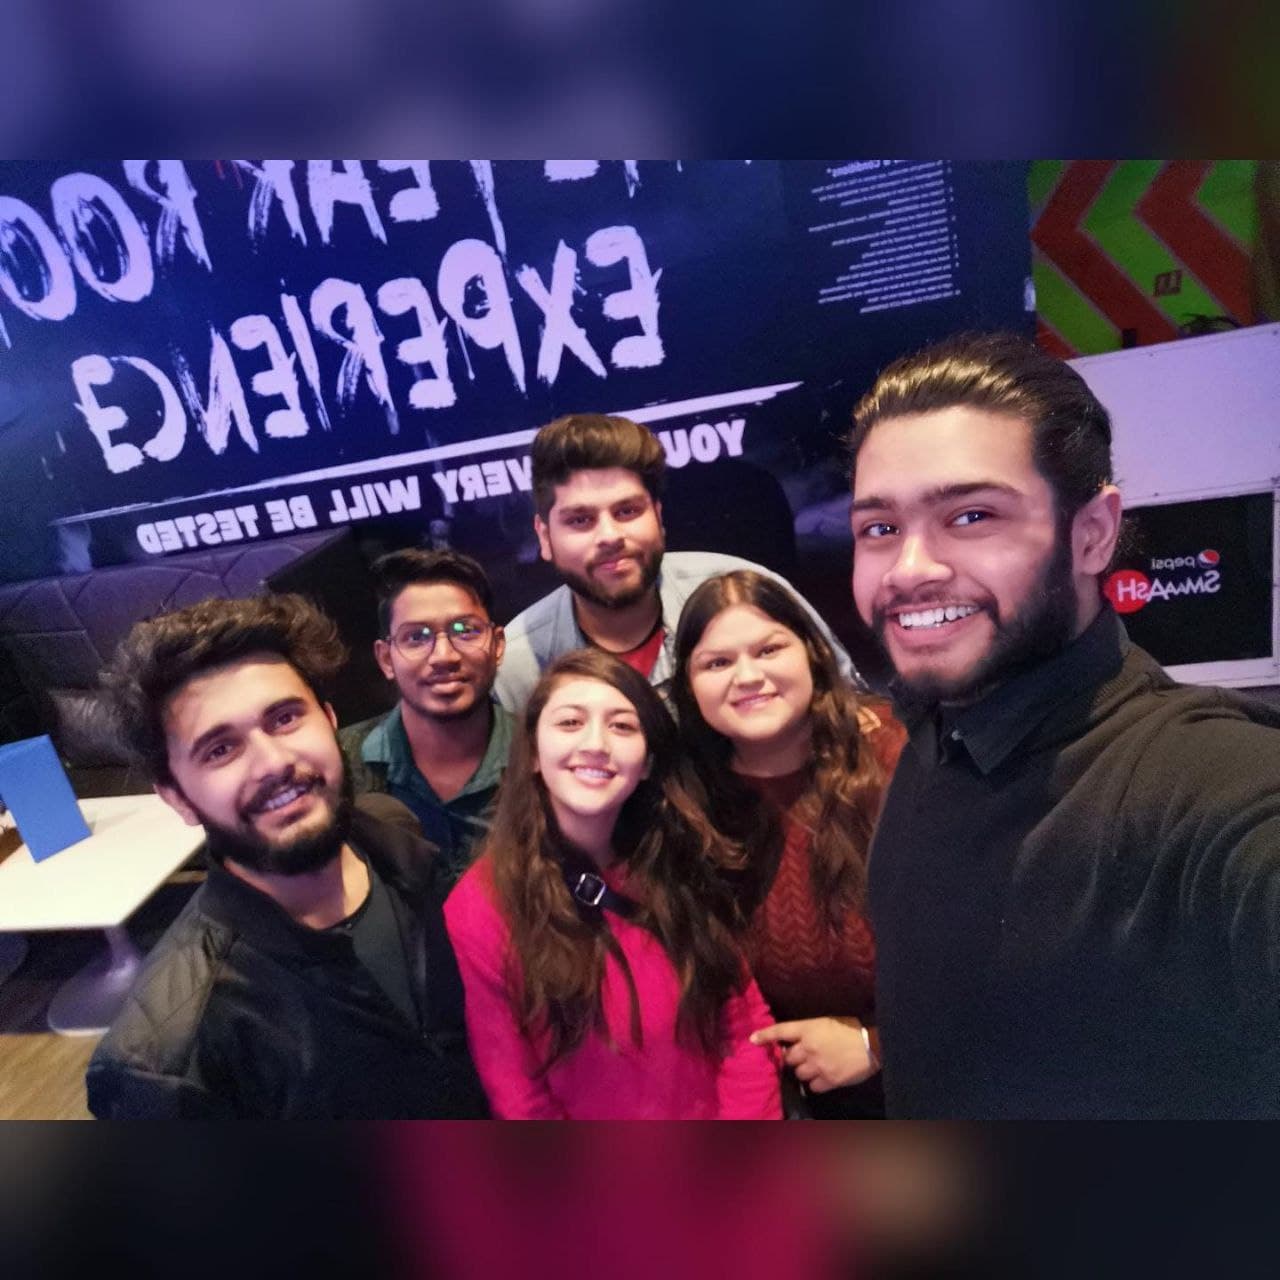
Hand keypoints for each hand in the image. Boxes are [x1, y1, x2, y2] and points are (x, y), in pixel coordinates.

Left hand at [749, 1016, 879, 1092]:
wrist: (872, 1045)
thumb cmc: (850, 1029)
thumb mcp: (826, 1023)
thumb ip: (809, 1031)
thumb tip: (795, 1041)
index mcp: (809, 1029)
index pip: (781, 1031)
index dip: (765, 1035)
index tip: (752, 1039)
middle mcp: (809, 1047)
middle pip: (788, 1057)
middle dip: (793, 1057)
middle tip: (804, 1055)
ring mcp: (818, 1065)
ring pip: (799, 1074)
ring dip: (804, 1071)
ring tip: (816, 1066)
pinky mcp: (828, 1081)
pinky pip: (813, 1087)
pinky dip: (816, 1084)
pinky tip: (824, 1078)